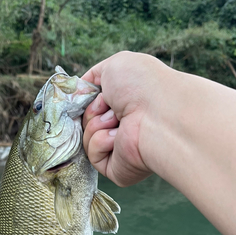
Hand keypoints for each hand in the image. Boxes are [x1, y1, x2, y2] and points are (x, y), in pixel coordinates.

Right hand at [82, 51, 170, 186]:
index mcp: (126, 106)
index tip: (91, 94)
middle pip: (86, 122)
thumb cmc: (142, 86)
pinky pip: (93, 156)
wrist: (156, 114)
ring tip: (117, 121)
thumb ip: (93, 76)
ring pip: (86, 139)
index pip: (93, 107)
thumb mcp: (114, 66)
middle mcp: (124, 128)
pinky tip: (119, 137)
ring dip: (96, 125)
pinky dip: (101, 142)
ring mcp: (120, 149)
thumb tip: (79, 91)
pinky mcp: (115, 168)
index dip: (87, 101)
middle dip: (92, 111)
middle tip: (110, 106)